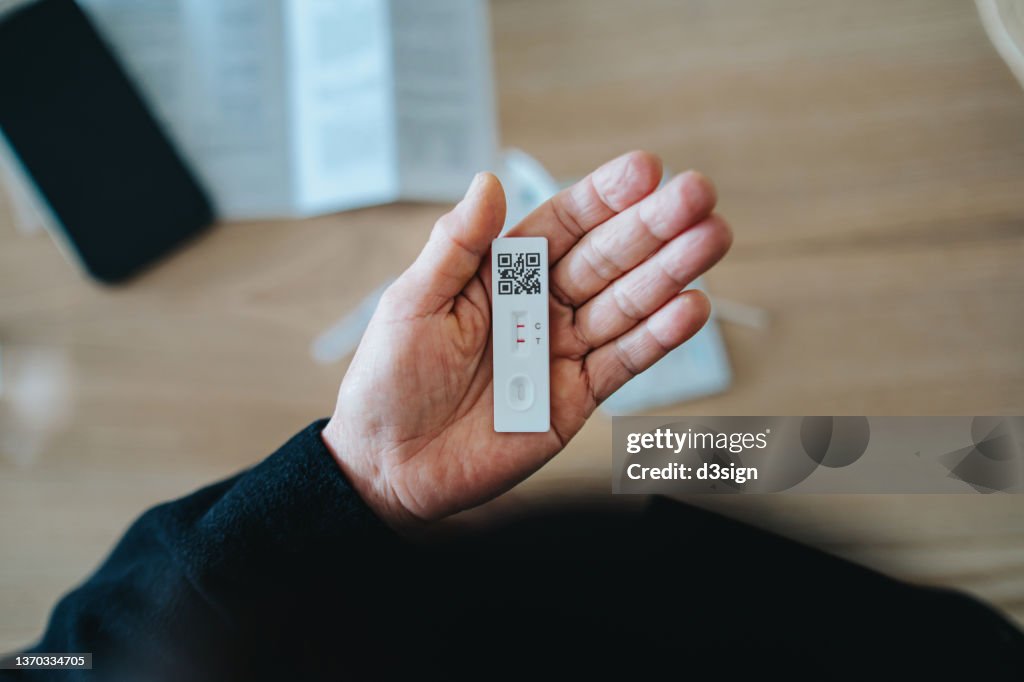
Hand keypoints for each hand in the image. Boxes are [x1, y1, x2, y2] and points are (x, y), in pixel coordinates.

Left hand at [322, 151, 731, 526]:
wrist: (388, 466)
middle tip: (699, 195)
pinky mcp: (576, 398)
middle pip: (606, 258)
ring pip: (626, 304)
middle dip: (652, 227)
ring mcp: (562, 351)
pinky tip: (691, 307)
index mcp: (502, 274)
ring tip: (713, 239)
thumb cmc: (389, 379)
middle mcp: (540, 305)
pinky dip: (658, 337)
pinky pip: (623, 363)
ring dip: (670, 272)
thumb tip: (489, 181)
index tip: (645, 170)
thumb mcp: (413, 303)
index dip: (604, 198)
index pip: (562, 224)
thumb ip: (456, 246)